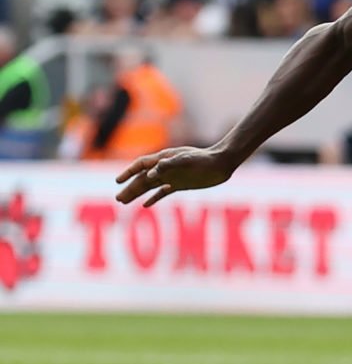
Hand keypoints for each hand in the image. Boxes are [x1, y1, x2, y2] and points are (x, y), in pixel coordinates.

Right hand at [115, 147, 238, 207]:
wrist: (221, 163)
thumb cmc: (204, 159)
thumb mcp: (186, 159)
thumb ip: (168, 164)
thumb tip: (150, 174)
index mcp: (163, 158)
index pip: (141, 165)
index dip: (129, 172)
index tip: (118, 181)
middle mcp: (165, 168)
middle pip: (143, 178)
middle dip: (130, 188)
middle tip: (118, 199)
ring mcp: (172, 176)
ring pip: (150, 186)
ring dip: (137, 193)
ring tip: (123, 201)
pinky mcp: (180, 184)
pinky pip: (163, 191)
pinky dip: (154, 198)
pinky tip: (145, 204)